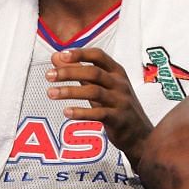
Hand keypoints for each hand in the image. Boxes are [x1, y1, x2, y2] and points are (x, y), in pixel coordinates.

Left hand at [46, 48, 152, 164]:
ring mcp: (121, 101)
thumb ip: (80, 72)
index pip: (98, 56)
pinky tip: (66, 112)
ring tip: (51, 93)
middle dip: (69, 72)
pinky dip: (81, 112)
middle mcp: (120, 84)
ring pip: (94, 92)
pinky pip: (99, 114)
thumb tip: (56, 57)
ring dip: (70, 91)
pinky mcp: (119, 119)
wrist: (140, 134)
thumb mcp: (101, 86)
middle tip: (48, 76)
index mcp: (116, 72)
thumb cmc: (117, 106)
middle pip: (94, 72)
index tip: (60, 55)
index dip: (80, 54)